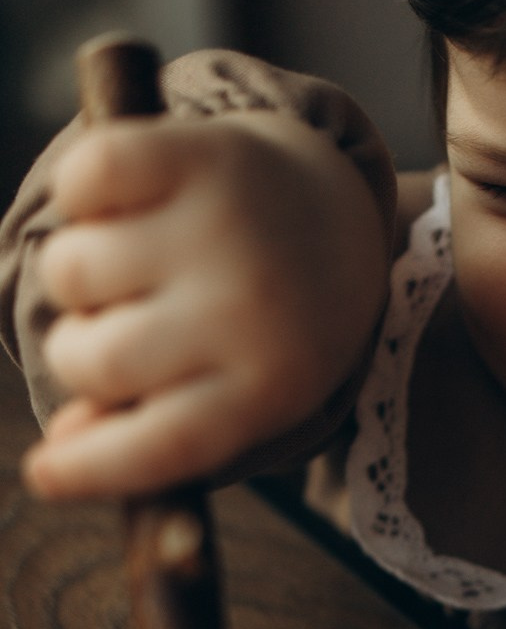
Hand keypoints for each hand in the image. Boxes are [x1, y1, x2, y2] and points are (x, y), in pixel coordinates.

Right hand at [22, 111, 387, 498]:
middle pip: (95, 360)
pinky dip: (83, 190)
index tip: (44, 474)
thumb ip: (155, 430)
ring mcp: (225, 228)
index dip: (91, 470)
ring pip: (73, 270)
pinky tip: (123, 203)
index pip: (162, 446)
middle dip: (78, 353)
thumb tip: (61, 454)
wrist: (338, 218)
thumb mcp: (239, 392)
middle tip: (112, 329)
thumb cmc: (268, 325)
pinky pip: (86, 177)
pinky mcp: (203, 153)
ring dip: (79, 274)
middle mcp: (250, 311)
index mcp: (269, 388)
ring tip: (128, 266)